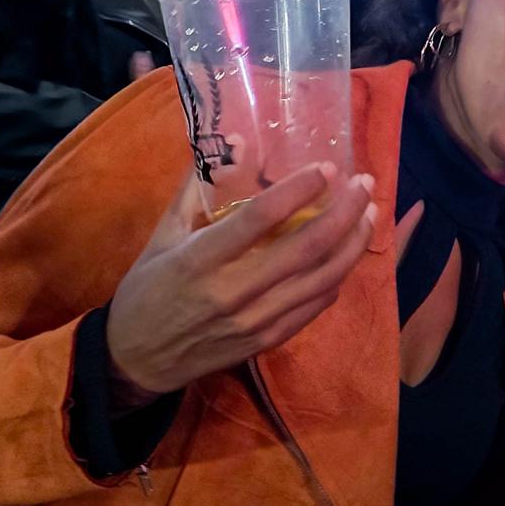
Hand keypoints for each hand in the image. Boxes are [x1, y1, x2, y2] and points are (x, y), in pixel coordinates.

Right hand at [104, 163, 378, 396]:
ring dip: (353, 244)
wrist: (135, 361)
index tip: (327, 168)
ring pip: (321, 279)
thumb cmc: (146, 291)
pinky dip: (337, 277)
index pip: (261, 217)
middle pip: (306, 248)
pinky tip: (347, 254)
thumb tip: (232, 144)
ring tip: (368, 214)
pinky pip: (314, 306)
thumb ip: (196, 190)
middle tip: (366, 184)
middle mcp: (233, 291)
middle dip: (345, 212)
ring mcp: (255, 321)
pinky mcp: (267, 341)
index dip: (299, 189)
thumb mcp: (162, 236)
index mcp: (201, 259)